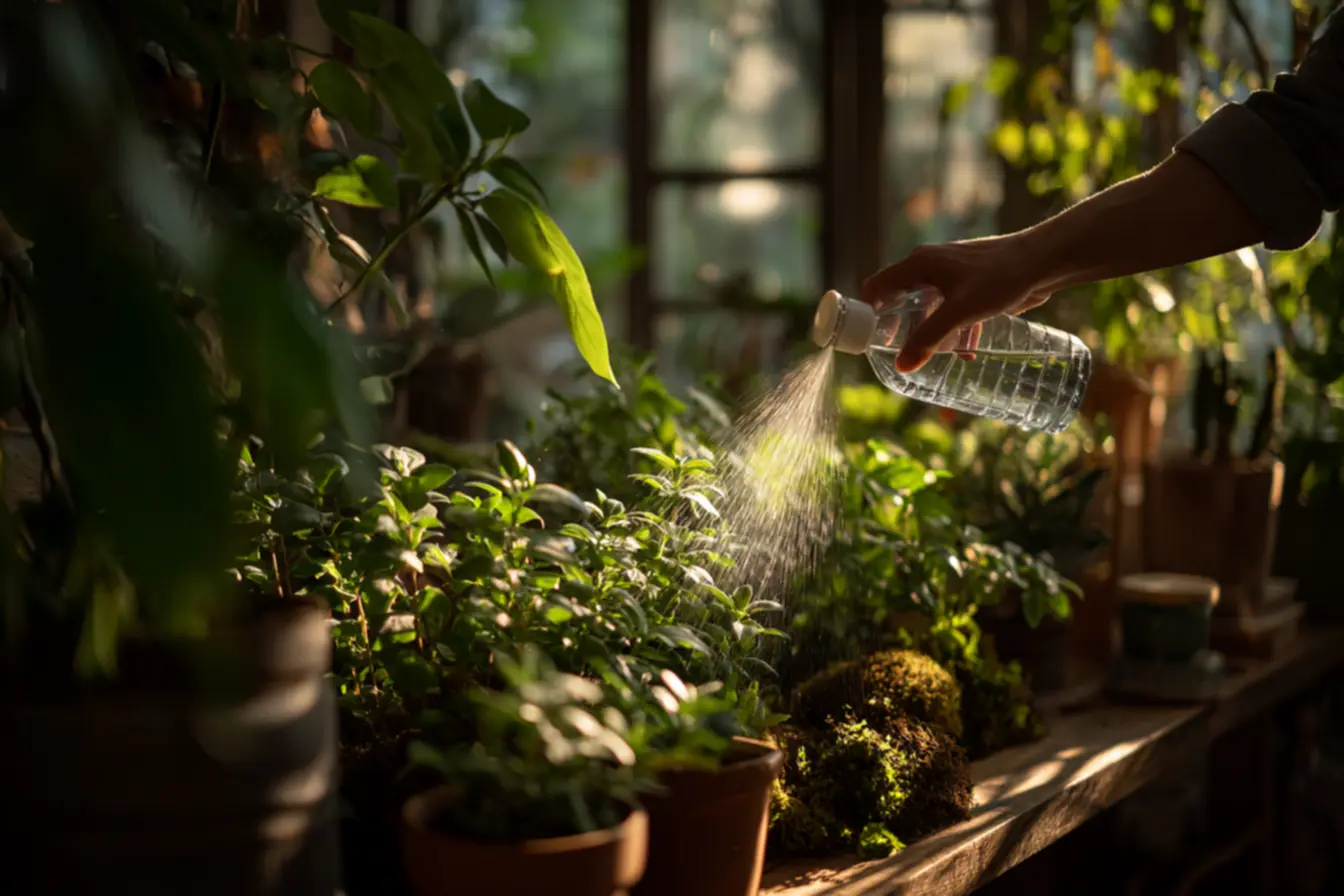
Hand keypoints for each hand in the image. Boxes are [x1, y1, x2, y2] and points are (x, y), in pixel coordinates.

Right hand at [860, 235, 1052, 372]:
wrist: (1044, 258)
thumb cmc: (1001, 277)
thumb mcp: (960, 311)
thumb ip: (929, 338)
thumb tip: (902, 365)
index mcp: (919, 264)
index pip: (878, 285)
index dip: (867, 311)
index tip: (865, 337)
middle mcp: (931, 264)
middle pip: (902, 297)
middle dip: (900, 327)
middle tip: (898, 353)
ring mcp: (953, 271)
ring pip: (929, 304)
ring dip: (929, 330)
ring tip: (934, 357)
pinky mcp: (972, 280)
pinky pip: (952, 305)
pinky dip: (953, 327)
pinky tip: (966, 349)